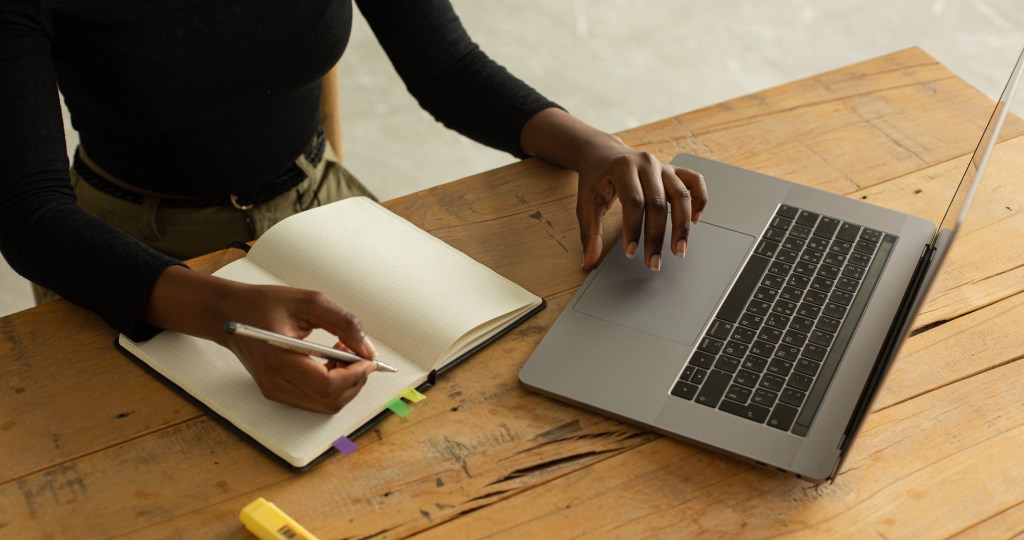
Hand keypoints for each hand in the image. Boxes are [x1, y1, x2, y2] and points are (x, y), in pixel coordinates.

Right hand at [144, 266, 377, 412]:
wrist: (229, 314)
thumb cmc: (264, 304)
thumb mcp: (309, 301)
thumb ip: (343, 323)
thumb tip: (368, 349)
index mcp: (280, 361)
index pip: (327, 386)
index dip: (355, 375)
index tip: (367, 358)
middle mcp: (276, 383)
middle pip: (330, 401)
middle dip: (354, 380)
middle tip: (357, 352)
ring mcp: (275, 391)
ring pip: (325, 405)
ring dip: (345, 383)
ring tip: (341, 352)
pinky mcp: (277, 392)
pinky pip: (315, 400)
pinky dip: (332, 385)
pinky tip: (329, 360)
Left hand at [576, 142, 706, 270]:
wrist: (603, 153)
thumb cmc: (595, 179)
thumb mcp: (586, 203)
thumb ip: (589, 233)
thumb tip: (588, 263)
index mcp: (622, 167)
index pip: (633, 202)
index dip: (633, 229)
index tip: (630, 252)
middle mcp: (646, 163)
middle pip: (658, 203)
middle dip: (656, 236)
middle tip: (654, 263)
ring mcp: (663, 166)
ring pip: (681, 195)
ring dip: (682, 226)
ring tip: (679, 250)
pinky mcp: (673, 170)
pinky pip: (695, 181)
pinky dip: (699, 199)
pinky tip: (695, 220)